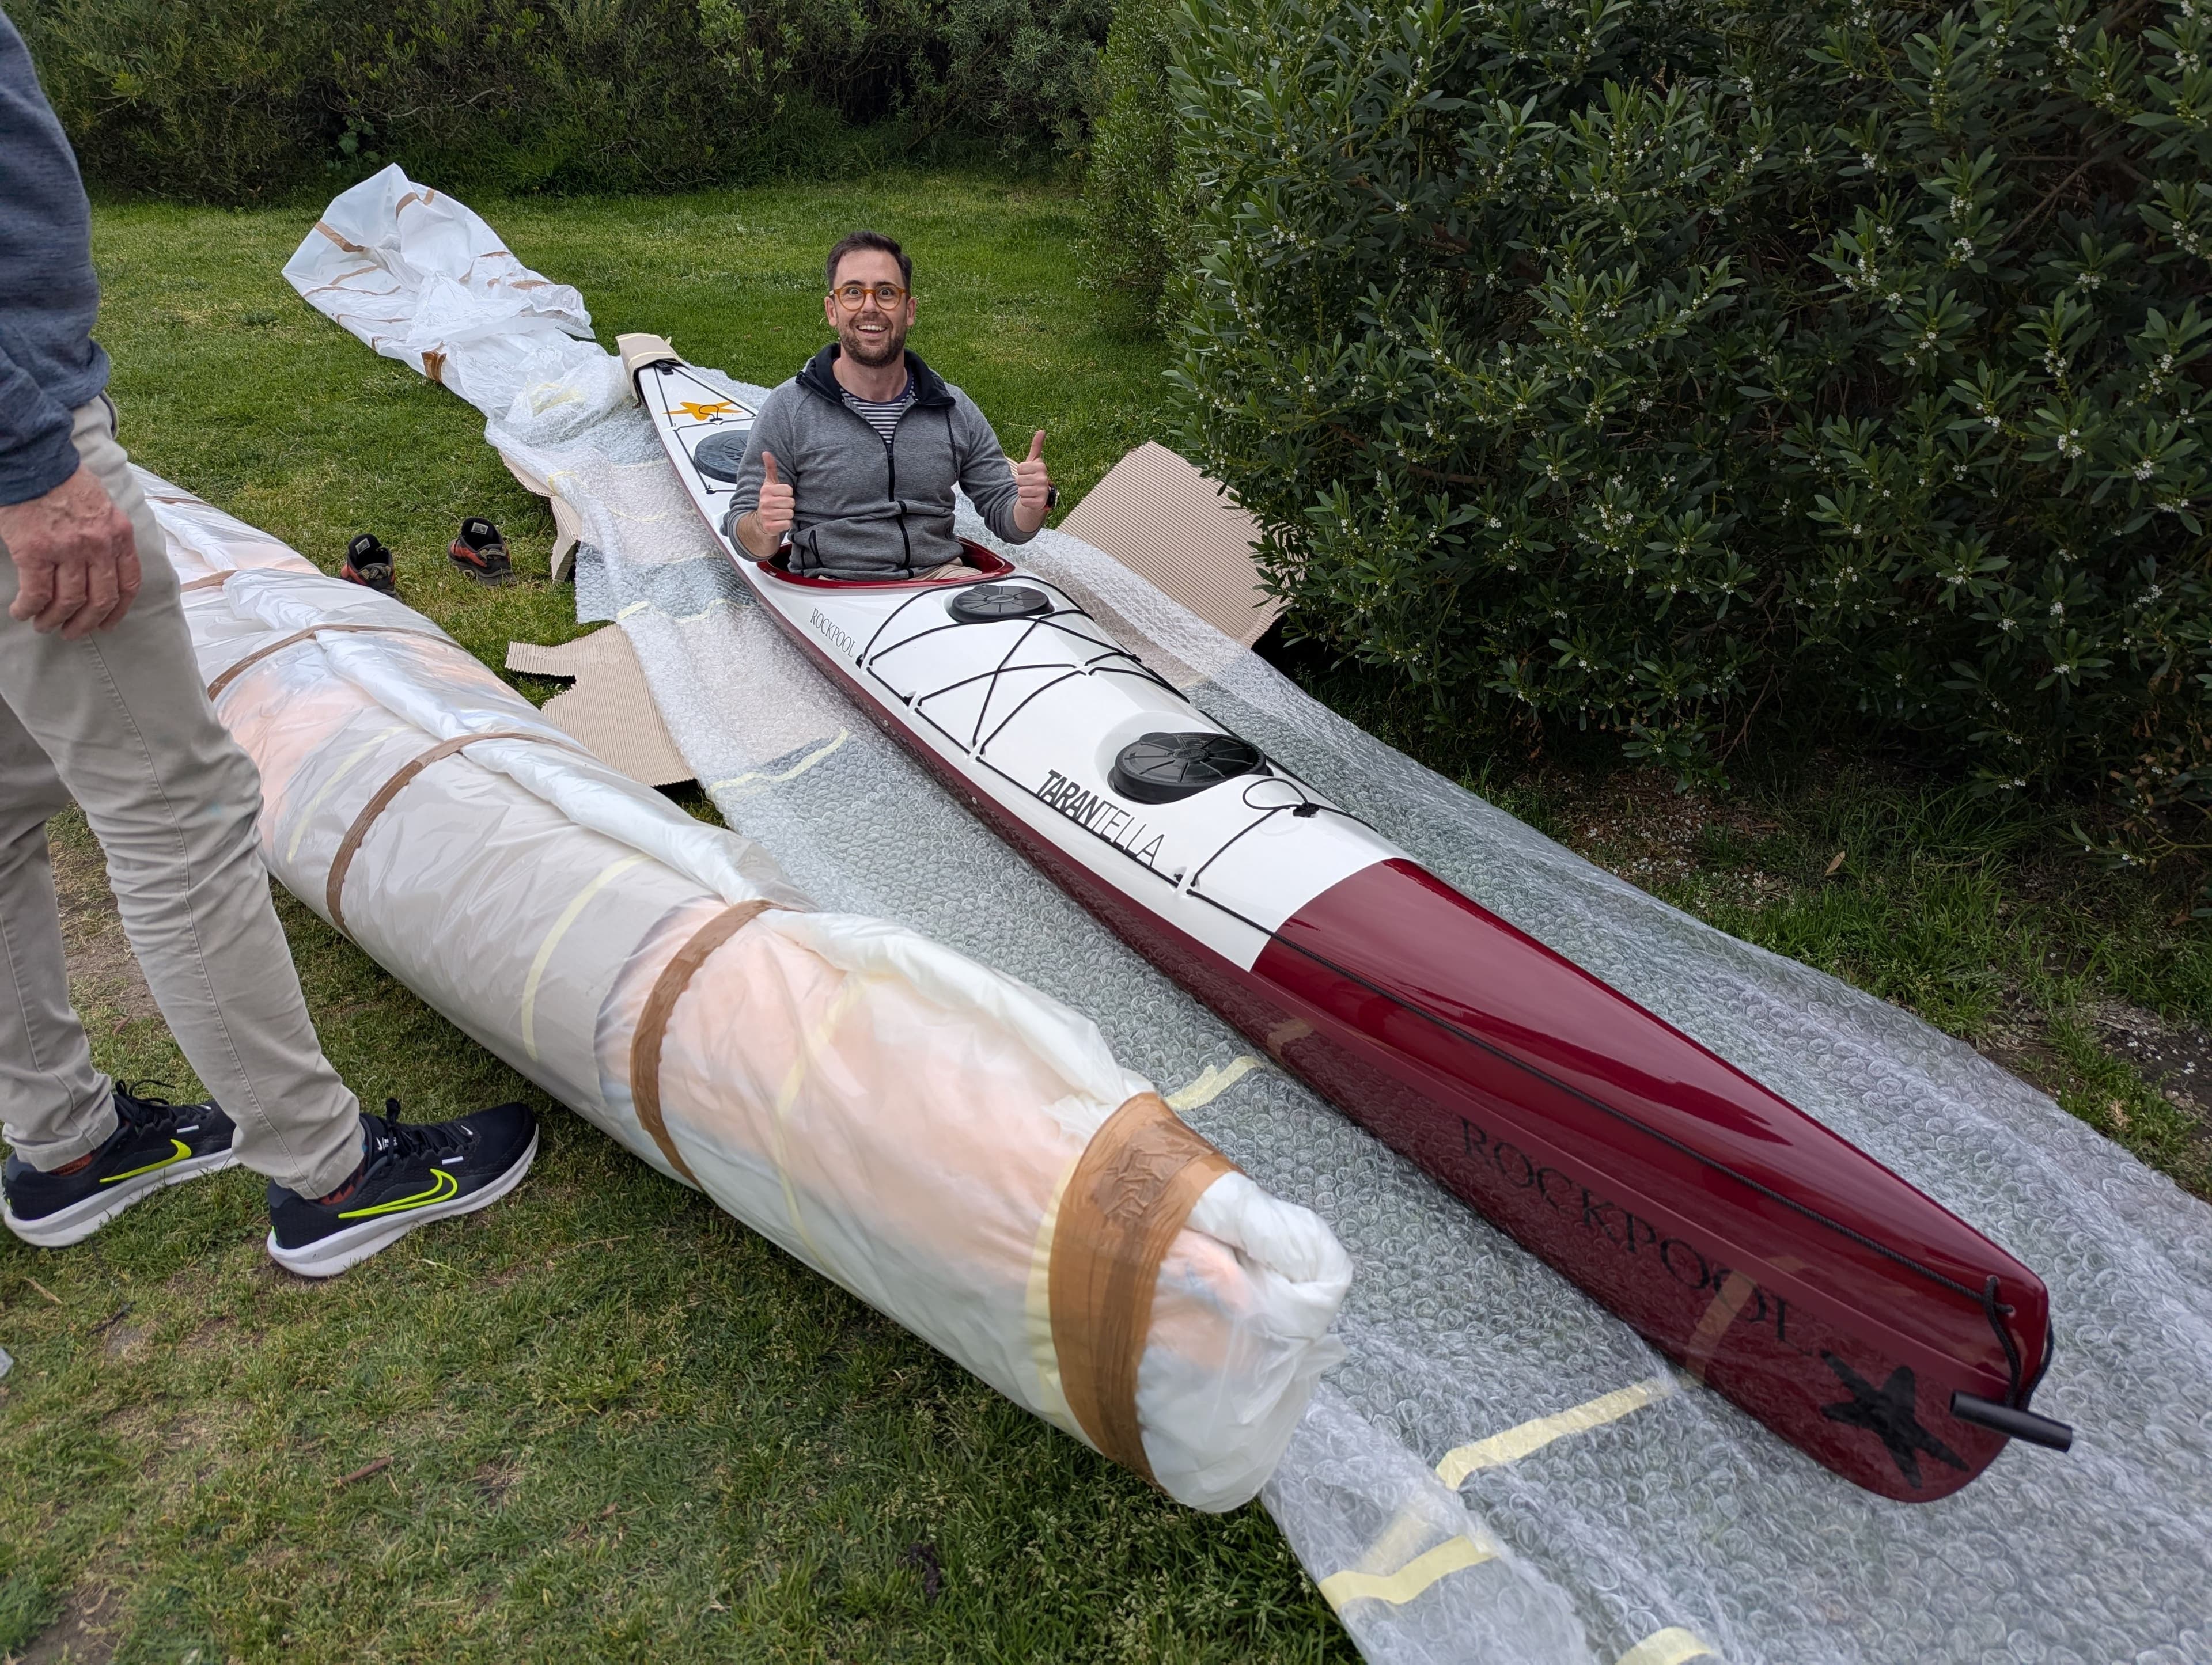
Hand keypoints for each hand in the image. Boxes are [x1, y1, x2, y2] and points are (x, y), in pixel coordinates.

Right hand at [0, 464, 141, 638]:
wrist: (34, 461)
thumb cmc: (66, 482)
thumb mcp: (103, 506)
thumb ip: (108, 535)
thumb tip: (105, 565)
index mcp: (119, 535)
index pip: (128, 584)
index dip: (118, 610)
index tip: (107, 624)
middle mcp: (98, 546)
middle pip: (100, 599)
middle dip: (86, 623)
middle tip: (72, 633)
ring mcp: (67, 550)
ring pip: (68, 601)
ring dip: (54, 619)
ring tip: (43, 625)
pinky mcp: (35, 551)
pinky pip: (36, 593)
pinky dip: (28, 608)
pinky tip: (21, 612)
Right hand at [756, 450, 793, 538]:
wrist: (759, 522)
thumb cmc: (768, 501)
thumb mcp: (769, 484)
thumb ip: (770, 468)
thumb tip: (766, 452)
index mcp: (766, 490)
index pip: (789, 490)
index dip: (787, 494)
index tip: (780, 497)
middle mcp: (765, 502)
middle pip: (791, 502)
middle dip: (788, 505)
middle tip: (780, 507)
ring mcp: (767, 515)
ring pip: (790, 513)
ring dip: (787, 515)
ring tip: (779, 514)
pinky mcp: (770, 527)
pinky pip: (788, 524)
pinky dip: (786, 524)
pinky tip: (779, 522)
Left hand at [1013, 430, 1052, 533]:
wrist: (1039, 498)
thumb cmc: (1034, 477)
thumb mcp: (1034, 462)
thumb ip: (1036, 446)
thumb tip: (1041, 430)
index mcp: (1041, 466)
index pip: (1020, 468)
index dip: (1021, 472)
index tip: (1028, 474)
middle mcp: (1044, 478)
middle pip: (1018, 479)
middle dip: (1021, 483)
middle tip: (1029, 484)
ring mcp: (1043, 491)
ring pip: (1020, 490)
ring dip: (1023, 492)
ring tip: (1030, 491)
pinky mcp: (1040, 503)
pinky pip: (1023, 501)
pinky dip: (1025, 501)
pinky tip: (1032, 499)